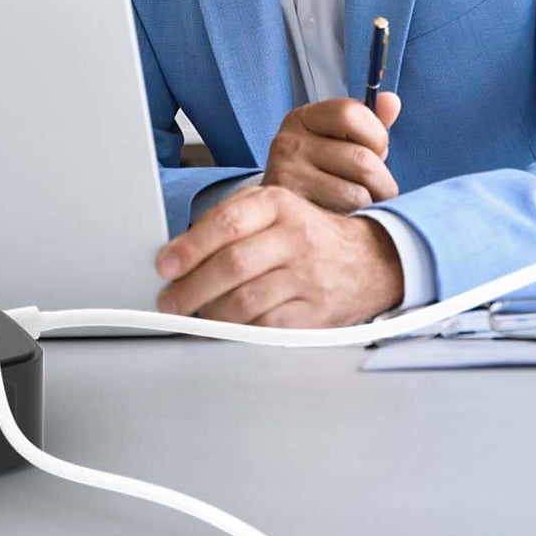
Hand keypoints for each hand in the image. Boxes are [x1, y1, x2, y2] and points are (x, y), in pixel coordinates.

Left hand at [155, 185, 403, 326]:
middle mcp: (295, 237)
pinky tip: (226, 329)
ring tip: (194, 316)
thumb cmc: (306, 234)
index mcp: (277, 204)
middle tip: (169, 300)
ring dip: (211, 313)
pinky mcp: (317, 312)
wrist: (370, 261)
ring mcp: (308, 276)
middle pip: (233, 264)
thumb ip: (228, 220)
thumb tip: (179, 250)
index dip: (190, 247)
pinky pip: (270, 327)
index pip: (226, 223)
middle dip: (192, 287)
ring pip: (248, 300)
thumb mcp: (271, 209)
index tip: (165, 265)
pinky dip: (241, 331)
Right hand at [262, 92, 401, 212]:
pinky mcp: (294, 207)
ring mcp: (287, 174)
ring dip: (371, 204)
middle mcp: (288, 141)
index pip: (351, 113)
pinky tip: (346, 216)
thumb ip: (370, 122)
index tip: (373, 150)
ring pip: (359, 192)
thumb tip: (392, 101)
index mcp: (303, 118)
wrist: (285, 213)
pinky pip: (347, 213)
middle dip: (382, 180)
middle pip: (362, 160)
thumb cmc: (323, 173)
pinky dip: (356, 218)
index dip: (376, 135)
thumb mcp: (343, 142)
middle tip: (373, 188)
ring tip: (360, 205)